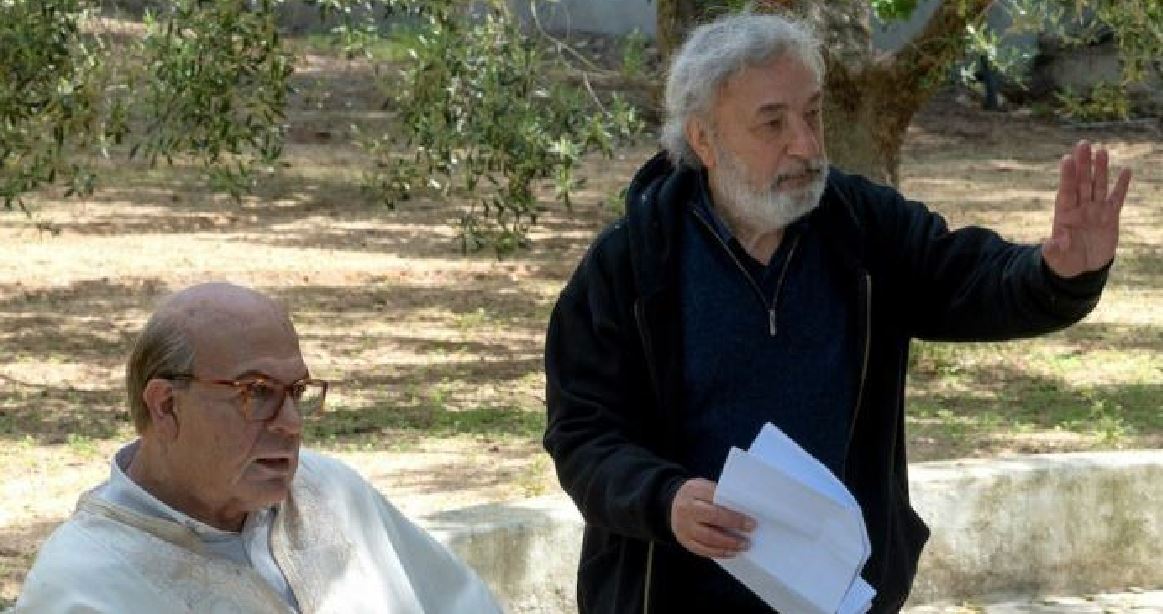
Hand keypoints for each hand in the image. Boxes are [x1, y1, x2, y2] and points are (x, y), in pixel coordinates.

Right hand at [669, 478, 755, 558]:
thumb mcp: (704, 487)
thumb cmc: (696, 496)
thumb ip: (719, 496)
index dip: (734, 511)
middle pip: (713, 517)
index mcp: (694, 491)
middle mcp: (687, 508)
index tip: (751, 520)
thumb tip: (743, 512)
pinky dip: (719, 552)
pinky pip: (702, 550)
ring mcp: (684, 526)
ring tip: (743, 546)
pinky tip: (731, 552)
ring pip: (708, 537)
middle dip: (734, 524)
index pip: (716, 499)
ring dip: (728, 543)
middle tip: (750, 531)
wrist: (671, 504)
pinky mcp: (684, 540)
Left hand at [1042, 140, 1132, 277]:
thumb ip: (1054, 250)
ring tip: (1102, 150)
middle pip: (1082, 182)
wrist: (1083, 269)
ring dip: (1101, 169)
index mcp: (1065, 215)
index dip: (1067, 176)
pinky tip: (1126, 170)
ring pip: (1098, 185)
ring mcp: (1095, 211)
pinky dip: (1122, 185)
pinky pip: (1116, 198)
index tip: (1067, 159)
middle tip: (1083, 144)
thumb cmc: (1065, 262)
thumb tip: (1053, 242)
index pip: (1066, 192)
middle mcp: (1080, 208)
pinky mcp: (1110, 216)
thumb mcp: (1057, 259)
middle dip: (1083, 164)